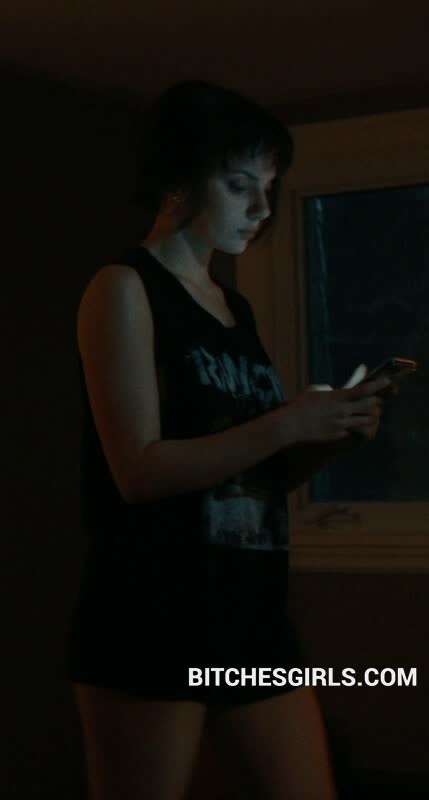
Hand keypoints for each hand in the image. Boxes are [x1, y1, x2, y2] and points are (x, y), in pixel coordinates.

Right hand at [277, 369, 393, 445]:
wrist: (290, 426)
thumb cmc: (299, 406)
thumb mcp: (313, 391)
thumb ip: (328, 389)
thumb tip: (334, 389)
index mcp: (336, 397)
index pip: (362, 390)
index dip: (377, 385)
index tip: (387, 380)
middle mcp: (341, 411)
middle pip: (369, 406)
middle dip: (376, 402)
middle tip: (377, 400)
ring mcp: (341, 424)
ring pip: (366, 421)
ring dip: (371, 416)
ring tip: (370, 413)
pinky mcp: (338, 435)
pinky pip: (354, 431)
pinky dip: (357, 427)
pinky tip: (354, 425)